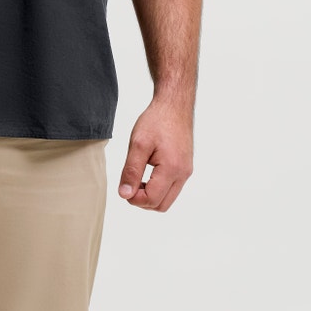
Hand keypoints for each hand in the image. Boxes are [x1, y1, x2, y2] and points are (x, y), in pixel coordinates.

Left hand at [117, 96, 193, 211]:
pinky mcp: (185, 168)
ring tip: (137, 177)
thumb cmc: (156, 121)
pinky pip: (172, 188)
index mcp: (172, 169)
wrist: (174, 105)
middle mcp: (183, 174)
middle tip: (130, 183)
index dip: (133, 198)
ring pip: (167, 199)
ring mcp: (186, 171)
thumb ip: (131, 171)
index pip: (152, 200)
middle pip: (161, 205)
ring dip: (150, 195)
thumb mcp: (137, 145)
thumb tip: (125, 195)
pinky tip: (147, 174)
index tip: (124, 186)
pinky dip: (158, 188)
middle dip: (142, 200)